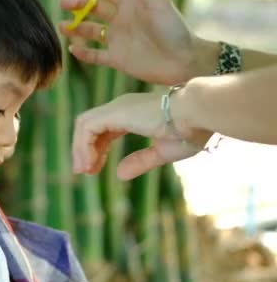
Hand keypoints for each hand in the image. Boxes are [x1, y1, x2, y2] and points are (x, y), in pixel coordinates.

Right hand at [59, 0, 205, 85]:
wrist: (183, 61)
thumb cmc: (174, 29)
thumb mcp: (158, 4)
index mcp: (130, 3)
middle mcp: (120, 19)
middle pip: (93, 8)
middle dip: (77, 4)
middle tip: (65, 3)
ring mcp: (117, 39)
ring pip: (90, 31)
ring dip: (75, 28)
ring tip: (63, 26)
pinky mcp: (117, 59)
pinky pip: (96, 55)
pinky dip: (84, 54)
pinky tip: (73, 49)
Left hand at [71, 91, 211, 179]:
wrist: (201, 114)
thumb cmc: (191, 129)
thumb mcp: (162, 152)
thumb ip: (140, 161)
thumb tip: (119, 174)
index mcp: (133, 114)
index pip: (104, 129)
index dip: (96, 149)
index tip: (94, 168)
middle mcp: (122, 107)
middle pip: (90, 126)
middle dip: (84, 149)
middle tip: (84, 171)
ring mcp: (117, 107)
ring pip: (84, 125)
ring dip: (80, 148)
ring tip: (83, 170)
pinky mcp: (115, 112)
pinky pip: (87, 127)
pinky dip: (83, 145)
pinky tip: (89, 163)